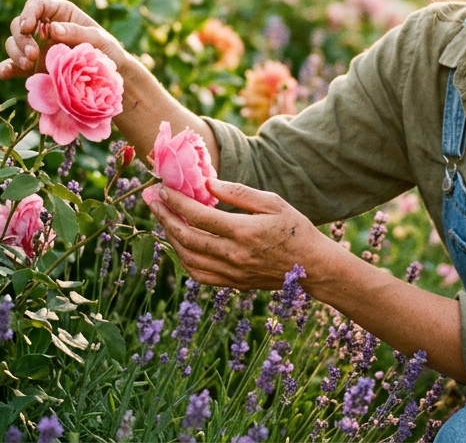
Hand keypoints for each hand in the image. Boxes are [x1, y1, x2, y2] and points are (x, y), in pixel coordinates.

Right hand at [0, 0, 125, 79]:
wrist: (107, 79)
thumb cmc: (107, 52)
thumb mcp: (98, 39)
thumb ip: (77, 32)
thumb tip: (52, 28)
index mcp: (59, 13)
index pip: (35, 6)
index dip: (27, 14)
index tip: (28, 28)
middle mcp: (43, 28)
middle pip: (19, 25)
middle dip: (21, 39)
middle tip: (33, 54)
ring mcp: (36, 47)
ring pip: (13, 44)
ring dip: (15, 53)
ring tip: (28, 65)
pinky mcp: (32, 67)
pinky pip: (13, 65)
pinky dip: (6, 68)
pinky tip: (5, 73)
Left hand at [149, 178, 334, 289]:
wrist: (313, 267)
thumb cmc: (295, 229)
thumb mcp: (272, 202)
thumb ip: (238, 192)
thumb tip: (208, 182)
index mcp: (244, 232)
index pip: (199, 216)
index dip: (177, 202)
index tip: (163, 189)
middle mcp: (234, 255)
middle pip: (187, 237)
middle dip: (165, 217)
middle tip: (151, 201)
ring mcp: (232, 273)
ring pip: (188, 258)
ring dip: (171, 238)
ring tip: (163, 219)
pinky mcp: (233, 283)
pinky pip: (199, 274)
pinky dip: (184, 259)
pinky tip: (179, 244)